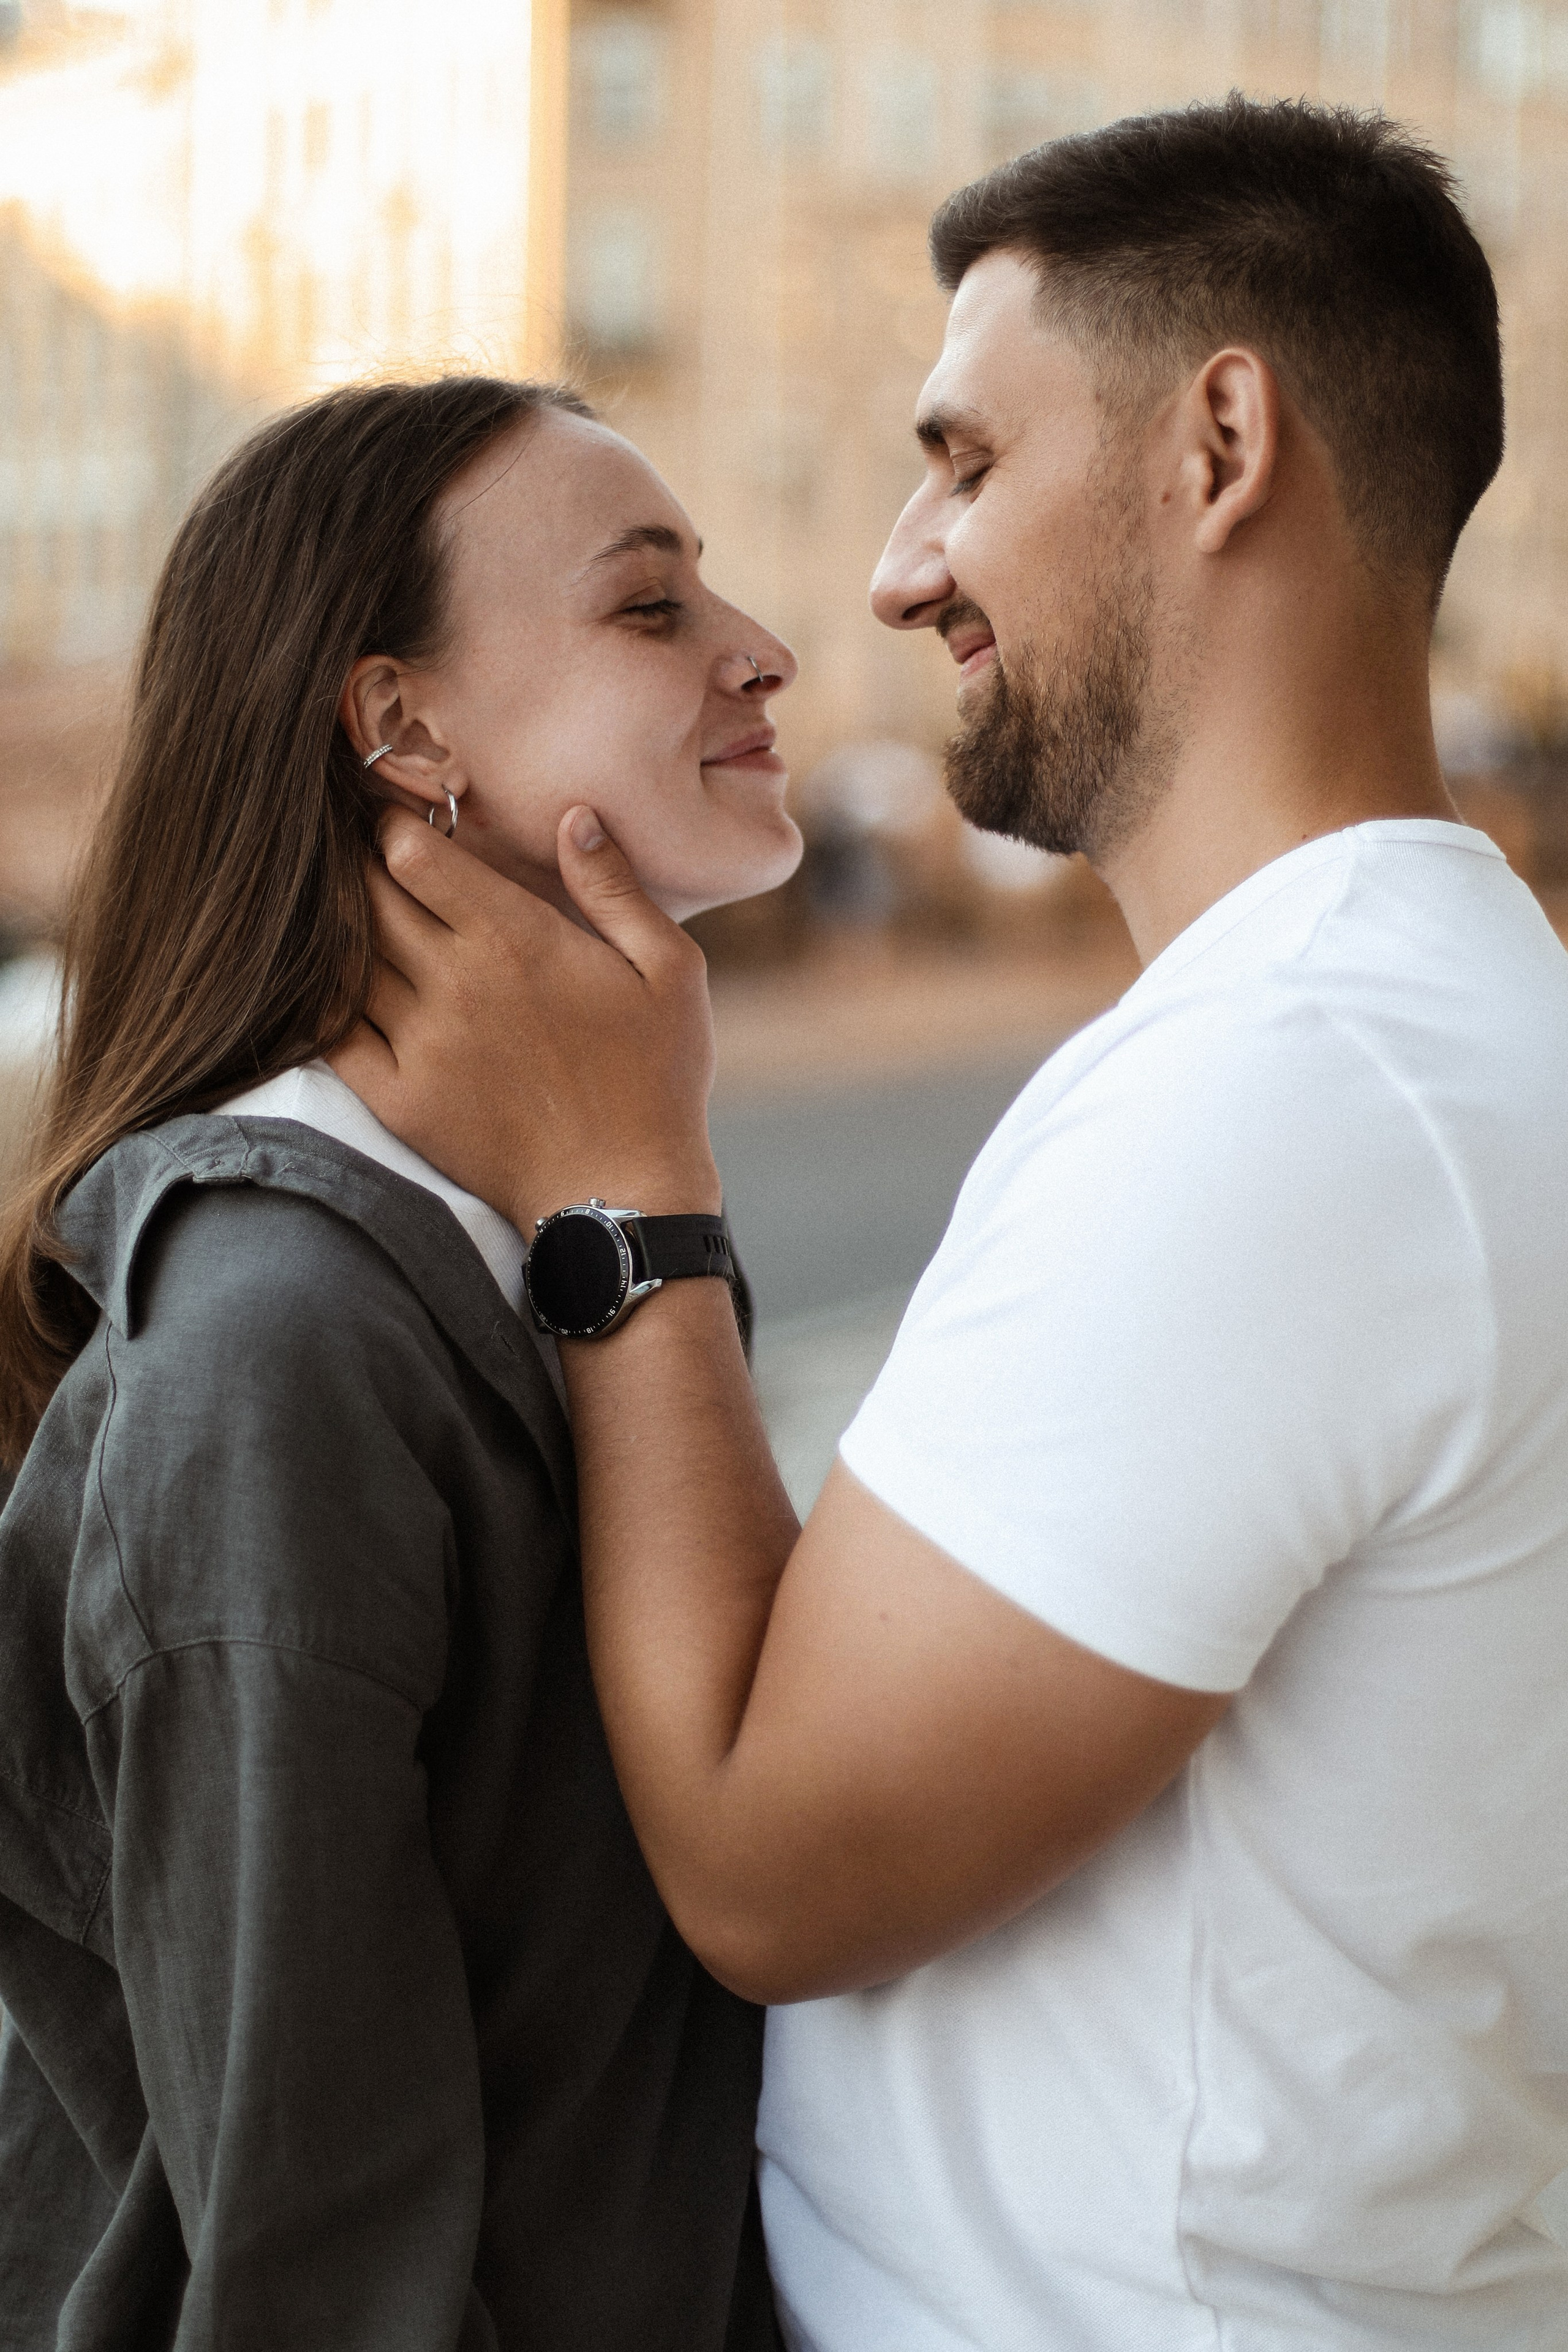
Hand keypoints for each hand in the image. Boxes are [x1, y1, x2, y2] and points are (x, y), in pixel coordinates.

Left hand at [331, 807, 722, 1230]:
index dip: (395, 828)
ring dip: (345, 932)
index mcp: (516, 938)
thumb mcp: (670, 970)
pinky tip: (342, 990)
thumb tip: (572, 815)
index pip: (411, 854)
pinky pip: (335, 1035)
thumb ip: (614, 886)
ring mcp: (420, 1044)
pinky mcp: (400, 1100)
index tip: (400, 824)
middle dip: (362, 869)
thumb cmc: (657, 1079)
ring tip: (356, 920)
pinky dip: (326, 1005)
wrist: (624, 1193)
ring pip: (347, 961)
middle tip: (370, 864)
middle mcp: (455, 982)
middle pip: (368, 897)